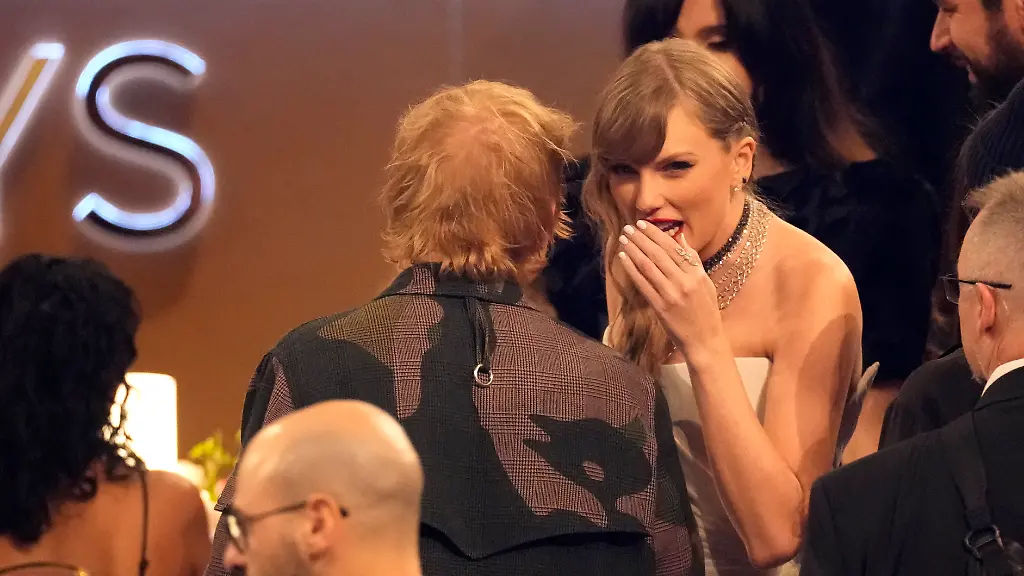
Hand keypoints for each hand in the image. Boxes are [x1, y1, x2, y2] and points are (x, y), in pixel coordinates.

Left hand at [616, 221, 726, 358]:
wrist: (705, 340)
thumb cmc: (706, 311)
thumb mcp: (705, 283)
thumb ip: (693, 260)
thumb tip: (681, 237)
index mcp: (696, 274)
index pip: (673, 248)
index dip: (656, 234)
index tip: (643, 224)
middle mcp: (684, 282)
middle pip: (658, 254)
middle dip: (642, 238)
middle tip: (629, 227)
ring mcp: (671, 294)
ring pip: (648, 266)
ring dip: (634, 250)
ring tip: (624, 238)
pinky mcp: (660, 307)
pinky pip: (642, 284)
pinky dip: (631, 269)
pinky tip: (623, 258)